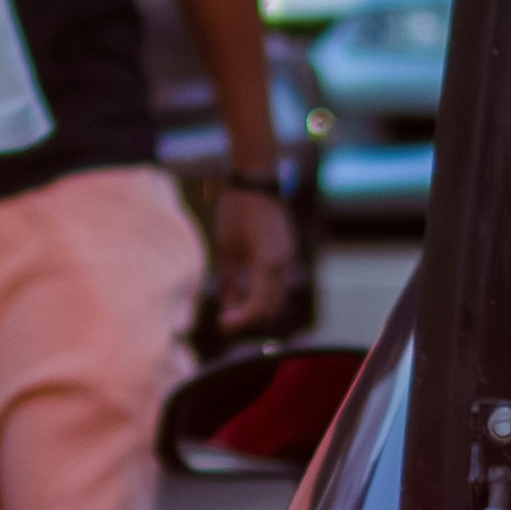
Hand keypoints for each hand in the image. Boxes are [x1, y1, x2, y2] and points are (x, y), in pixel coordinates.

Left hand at [200, 174, 306, 338]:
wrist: (256, 183)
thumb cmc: (236, 212)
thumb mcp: (226, 249)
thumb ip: (229, 282)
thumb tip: (228, 309)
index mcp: (267, 263)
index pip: (258, 306)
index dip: (240, 322)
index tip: (222, 326)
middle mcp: (283, 264)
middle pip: (271, 307)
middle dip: (249, 319)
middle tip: (225, 322)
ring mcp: (289, 259)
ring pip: (276, 297)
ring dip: (257, 308)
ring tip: (232, 309)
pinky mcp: (287, 254)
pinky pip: (278, 283)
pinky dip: (262, 294)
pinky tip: (243, 292)